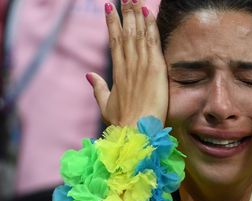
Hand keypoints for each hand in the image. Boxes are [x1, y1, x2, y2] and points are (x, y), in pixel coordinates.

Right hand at [86, 1, 167, 126]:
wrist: (136, 131)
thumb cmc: (122, 122)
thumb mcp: (106, 105)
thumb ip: (98, 88)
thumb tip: (89, 75)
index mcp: (117, 72)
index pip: (114, 41)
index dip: (112, 23)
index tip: (109, 8)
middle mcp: (128, 65)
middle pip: (126, 33)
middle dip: (125, 13)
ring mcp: (141, 66)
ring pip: (138, 34)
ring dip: (136, 14)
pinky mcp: (155, 69)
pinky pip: (152, 43)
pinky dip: (151, 27)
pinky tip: (149, 13)